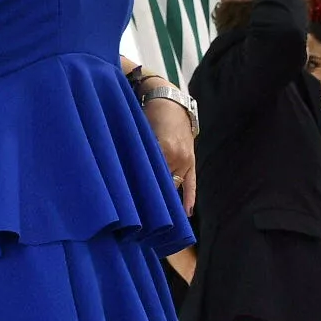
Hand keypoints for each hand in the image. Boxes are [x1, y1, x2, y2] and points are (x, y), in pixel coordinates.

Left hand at [143, 95, 197, 211]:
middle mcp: (176, 156)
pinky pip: (192, 183)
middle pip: (162, 183)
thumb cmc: (148, 116)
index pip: (150, 176)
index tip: (132, 207)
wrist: (169, 102)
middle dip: (152, 196)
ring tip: (159, 218)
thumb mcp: (139, 134)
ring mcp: (186, 159)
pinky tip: (187, 213)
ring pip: (175, 184)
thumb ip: (137, 155)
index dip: (141, 190)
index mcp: (162, 149)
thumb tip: (128, 177)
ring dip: (167, 198)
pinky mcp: (191, 160)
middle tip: (140, 215)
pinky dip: (189, 198)